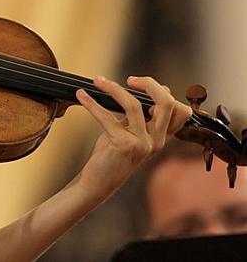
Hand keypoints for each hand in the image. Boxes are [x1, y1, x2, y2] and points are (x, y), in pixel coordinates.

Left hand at [74, 75, 191, 202]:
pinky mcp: (123, 145)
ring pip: (134, 105)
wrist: (98, 182)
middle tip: (130, 79)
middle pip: (166, 103)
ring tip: (97, 81)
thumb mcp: (129, 132)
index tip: (142, 85)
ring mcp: (141, 144)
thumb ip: (140, 114)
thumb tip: (151, 88)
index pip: (181, 112)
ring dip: (113, 88)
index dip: (166, 93)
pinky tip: (80, 96)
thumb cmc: (112, 155)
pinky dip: (91, 103)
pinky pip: (107, 116)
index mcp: (161, 137)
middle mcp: (156, 141)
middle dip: (150, 84)